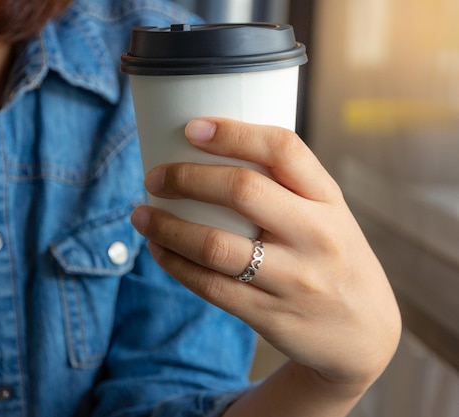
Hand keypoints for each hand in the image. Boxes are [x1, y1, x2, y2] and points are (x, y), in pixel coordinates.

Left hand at [131, 118, 400, 388]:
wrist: (366, 333)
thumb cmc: (334, 258)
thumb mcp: (329, 215)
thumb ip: (286, 189)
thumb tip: (209, 155)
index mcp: (329, 200)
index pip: (283, 150)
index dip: (233, 133)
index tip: (192, 127)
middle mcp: (316, 235)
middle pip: (242, 190)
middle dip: (187, 178)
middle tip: (154, 177)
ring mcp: (295, 279)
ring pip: (215, 246)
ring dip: (167, 227)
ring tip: (140, 215)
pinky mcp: (271, 315)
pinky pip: (211, 286)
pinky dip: (176, 264)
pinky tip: (158, 249)